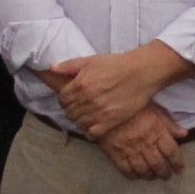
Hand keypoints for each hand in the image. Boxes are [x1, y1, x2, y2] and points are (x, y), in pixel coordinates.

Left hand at [50, 47, 169, 137]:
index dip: (65, 99)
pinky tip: (93, 125)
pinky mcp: (110, 121)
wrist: (142, 72)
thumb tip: (52, 68)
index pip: (62, 99)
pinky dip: (89, 131)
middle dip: (71, 110)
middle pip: (69, 112)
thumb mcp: (91, 60)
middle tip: (79, 107)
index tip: (71, 98)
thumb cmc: (117, 64)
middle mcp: (87, 100)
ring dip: (80, 120)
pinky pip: (92, 133)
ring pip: (78, 123)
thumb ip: (70, 65)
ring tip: (86, 115)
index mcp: (80, 84)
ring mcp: (99, 112)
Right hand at [97, 105, 185, 179]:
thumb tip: (184, 134)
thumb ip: (169, 123)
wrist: (104, 107)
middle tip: (167, 176)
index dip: (177, 163)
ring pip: (144, 170)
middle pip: (159, 164)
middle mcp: (146, 145)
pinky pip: (126, 170)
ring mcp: (131, 151)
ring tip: (153, 176)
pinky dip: (133, 175)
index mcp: (157, 132)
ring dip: (150, 175)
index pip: (172, 152)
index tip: (180, 170)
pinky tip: (136, 176)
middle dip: (164, 173)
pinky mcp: (116, 155)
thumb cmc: (132, 106)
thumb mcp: (154, 109)